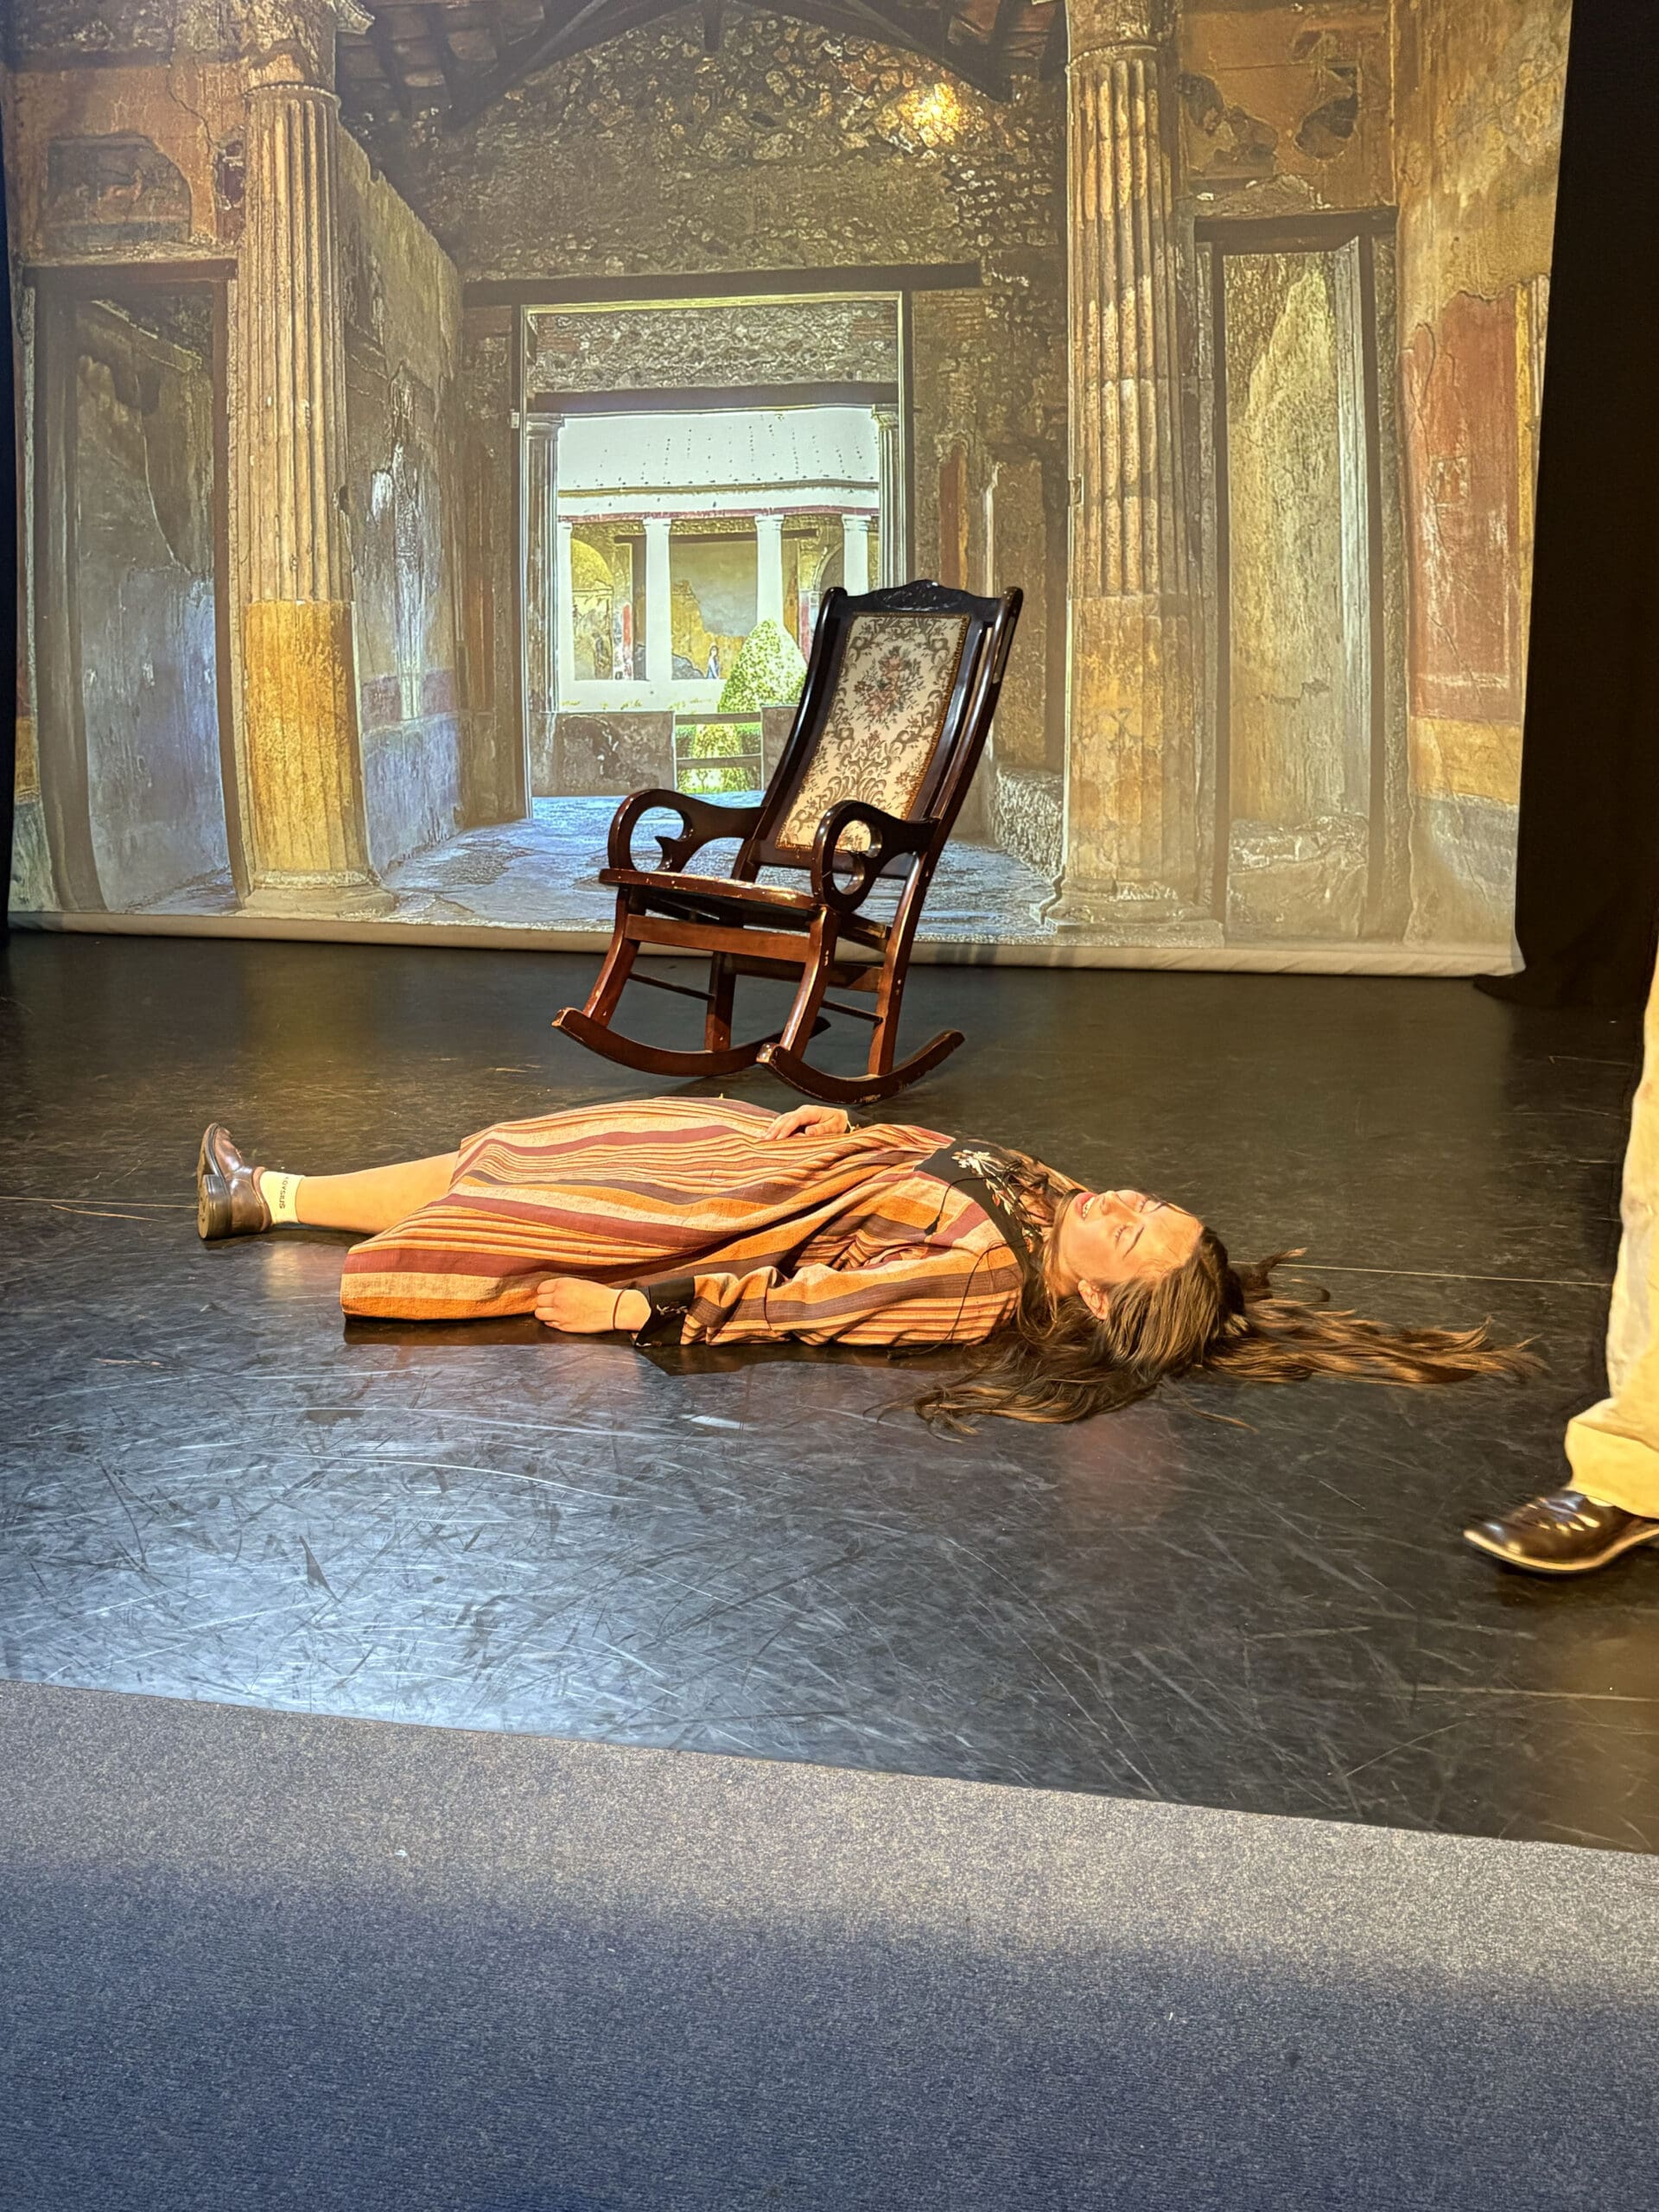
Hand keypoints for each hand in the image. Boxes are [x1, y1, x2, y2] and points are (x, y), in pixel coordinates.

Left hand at [534, 1278, 648, 1332]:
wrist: (612, 1308)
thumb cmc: (600, 1295)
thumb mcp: (580, 1282)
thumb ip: (564, 1287)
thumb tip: (552, 1291)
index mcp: (562, 1285)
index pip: (541, 1288)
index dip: (545, 1292)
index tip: (548, 1294)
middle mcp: (558, 1298)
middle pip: (538, 1301)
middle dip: (544, 1302)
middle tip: (551, 1303)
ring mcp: (559, 1313)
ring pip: (539, 1313)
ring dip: (544, 1312)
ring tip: (552, 1312)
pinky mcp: (564, 1325)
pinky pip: (549, 1323)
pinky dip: (551, 1321)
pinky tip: (560, 1318)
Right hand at [763, 1104, 852, 1141]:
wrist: (840, 1117)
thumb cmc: (837, 1122)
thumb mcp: (834, 1126)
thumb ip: (822, 1129)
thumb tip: (808, 1132)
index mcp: (811, 1111)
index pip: (795, 1119)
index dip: (787, 1128)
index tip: (779, 1138)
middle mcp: (802, 1111)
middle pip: (785, 1118)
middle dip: (775, 1129)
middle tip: (766, 1140)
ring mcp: (798, 1114)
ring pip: (782, 1119)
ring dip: (772, 1128)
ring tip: (763, 1139)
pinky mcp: (797, 1119)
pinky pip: (783, 1122)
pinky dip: (775, 1128)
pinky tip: (768, 1134)